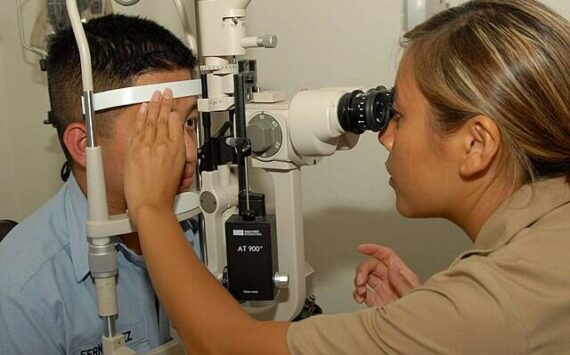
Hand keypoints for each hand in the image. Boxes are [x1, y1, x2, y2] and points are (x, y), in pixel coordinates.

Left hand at [124, 89, 184, 222]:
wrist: (151, 204)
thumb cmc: (164, 194)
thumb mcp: (178, 173)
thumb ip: (174, 157)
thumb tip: (171, 149)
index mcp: (177, 151)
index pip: (176, 124)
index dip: (175, 112)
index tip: (175, 105)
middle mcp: (164, 145)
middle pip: (164, 118)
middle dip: (165, 103)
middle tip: (166, 93)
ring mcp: (149, 146)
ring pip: (152, 120)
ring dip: (154, 105)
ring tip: (155, 95)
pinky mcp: (135, 150)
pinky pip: (139, 128)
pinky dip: (141, 116)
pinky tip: (143, 108)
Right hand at [353, 244, 419, 306]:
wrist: (415, 330)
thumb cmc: (422, 312)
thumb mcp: (413, 294)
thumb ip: (402, 281)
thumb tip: (392, 267)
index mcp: (401, 274)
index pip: (386, 255)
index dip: (374, 249)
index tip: (362, 248)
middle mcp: (391, 280)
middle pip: (372, 266)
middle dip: (362, 270)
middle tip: (360, 281)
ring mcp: (383, 290)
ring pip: (365, 278)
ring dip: (359, 282)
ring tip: (361, 292)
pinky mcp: (376, 302)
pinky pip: (363, 293)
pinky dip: (357, 294)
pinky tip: (360, 299)